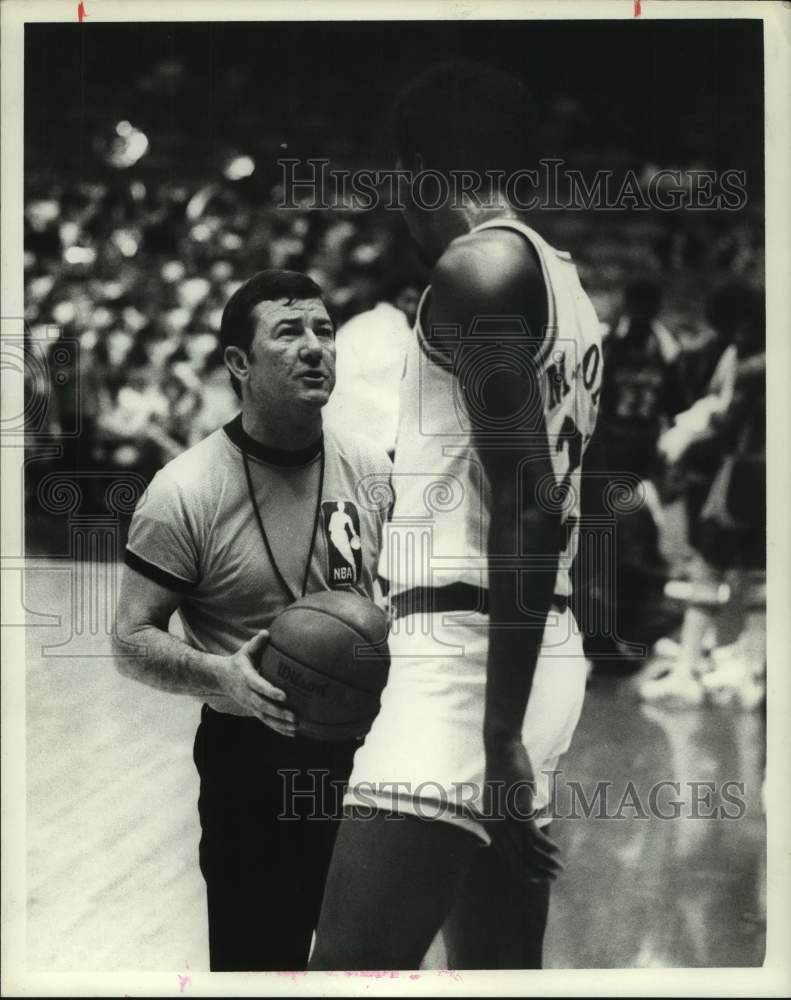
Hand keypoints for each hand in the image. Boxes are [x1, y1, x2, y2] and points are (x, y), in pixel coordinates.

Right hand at [220, 630, 295, 736]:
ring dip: (280, 724)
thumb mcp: (245, 651)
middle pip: (263, 706)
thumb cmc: (238, 662)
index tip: (284, 696)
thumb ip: (256, 643)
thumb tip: (267, 632)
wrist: (220, 677)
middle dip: (279, 712)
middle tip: (294, 716)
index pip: (259, 686)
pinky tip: (292, 733)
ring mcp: (250, 704)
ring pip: (265, 717)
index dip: (270, 692)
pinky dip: (278, 728)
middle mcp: (247, 694)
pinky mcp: (253, 710)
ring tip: (296, 726)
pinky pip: (266, 721)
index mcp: (246, 678)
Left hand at [484, 738, 562, 883]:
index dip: (524, 870)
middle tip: (553, 878)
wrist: (503, 749)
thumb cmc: (505, 770)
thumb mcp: (505, 796)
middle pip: (518, 858)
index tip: (538, 879)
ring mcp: (506, 819)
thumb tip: (526, 822)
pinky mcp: (518, 811)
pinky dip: (546, 847)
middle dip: (537, 871)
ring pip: (527, 851)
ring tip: (560, 868)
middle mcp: (495, 825)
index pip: (507, 857)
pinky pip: (533, 837)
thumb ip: (511, 813)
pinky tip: (557, 852)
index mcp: (490, 824)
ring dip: (545, 862)